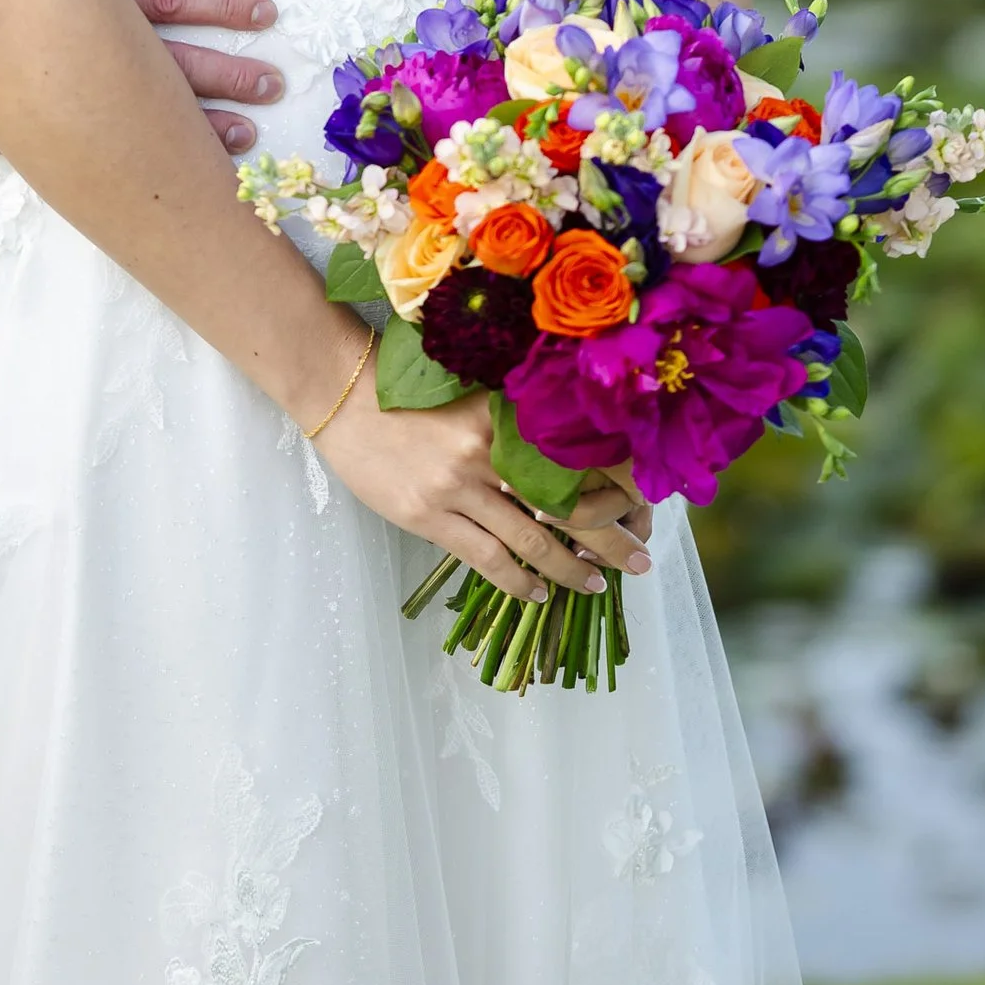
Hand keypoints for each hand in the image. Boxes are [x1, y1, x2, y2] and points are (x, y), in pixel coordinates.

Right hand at [0, 0, 282, 155]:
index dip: (219, 8)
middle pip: (170, 62)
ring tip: (246, 134)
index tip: (265, 13)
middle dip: (227, 73)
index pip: (167, 1)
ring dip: (200, 122)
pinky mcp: (46, 137)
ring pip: (146, 112)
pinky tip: (182, 169)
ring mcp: (66, 99)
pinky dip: (150, 158)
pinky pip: (110, 152)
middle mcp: (82, 50)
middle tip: (273, 82)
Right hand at [310, 355, 652, 600]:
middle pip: (566, 505)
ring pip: (531, 539)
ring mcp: (456, 487)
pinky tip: (537, 592)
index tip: (641, 510)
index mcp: (504, 417)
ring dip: (569, 569)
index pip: (576, 460)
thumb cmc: (408, 392)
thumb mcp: (470, 395)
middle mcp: (487, 452)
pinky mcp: (427, 516)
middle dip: (609, 540)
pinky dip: (518, 581)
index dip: (615, 490)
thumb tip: (565, 459)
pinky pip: (485, 558)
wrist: (342, 395)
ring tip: (595, 586)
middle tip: (641, 561)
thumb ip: (512, 422)